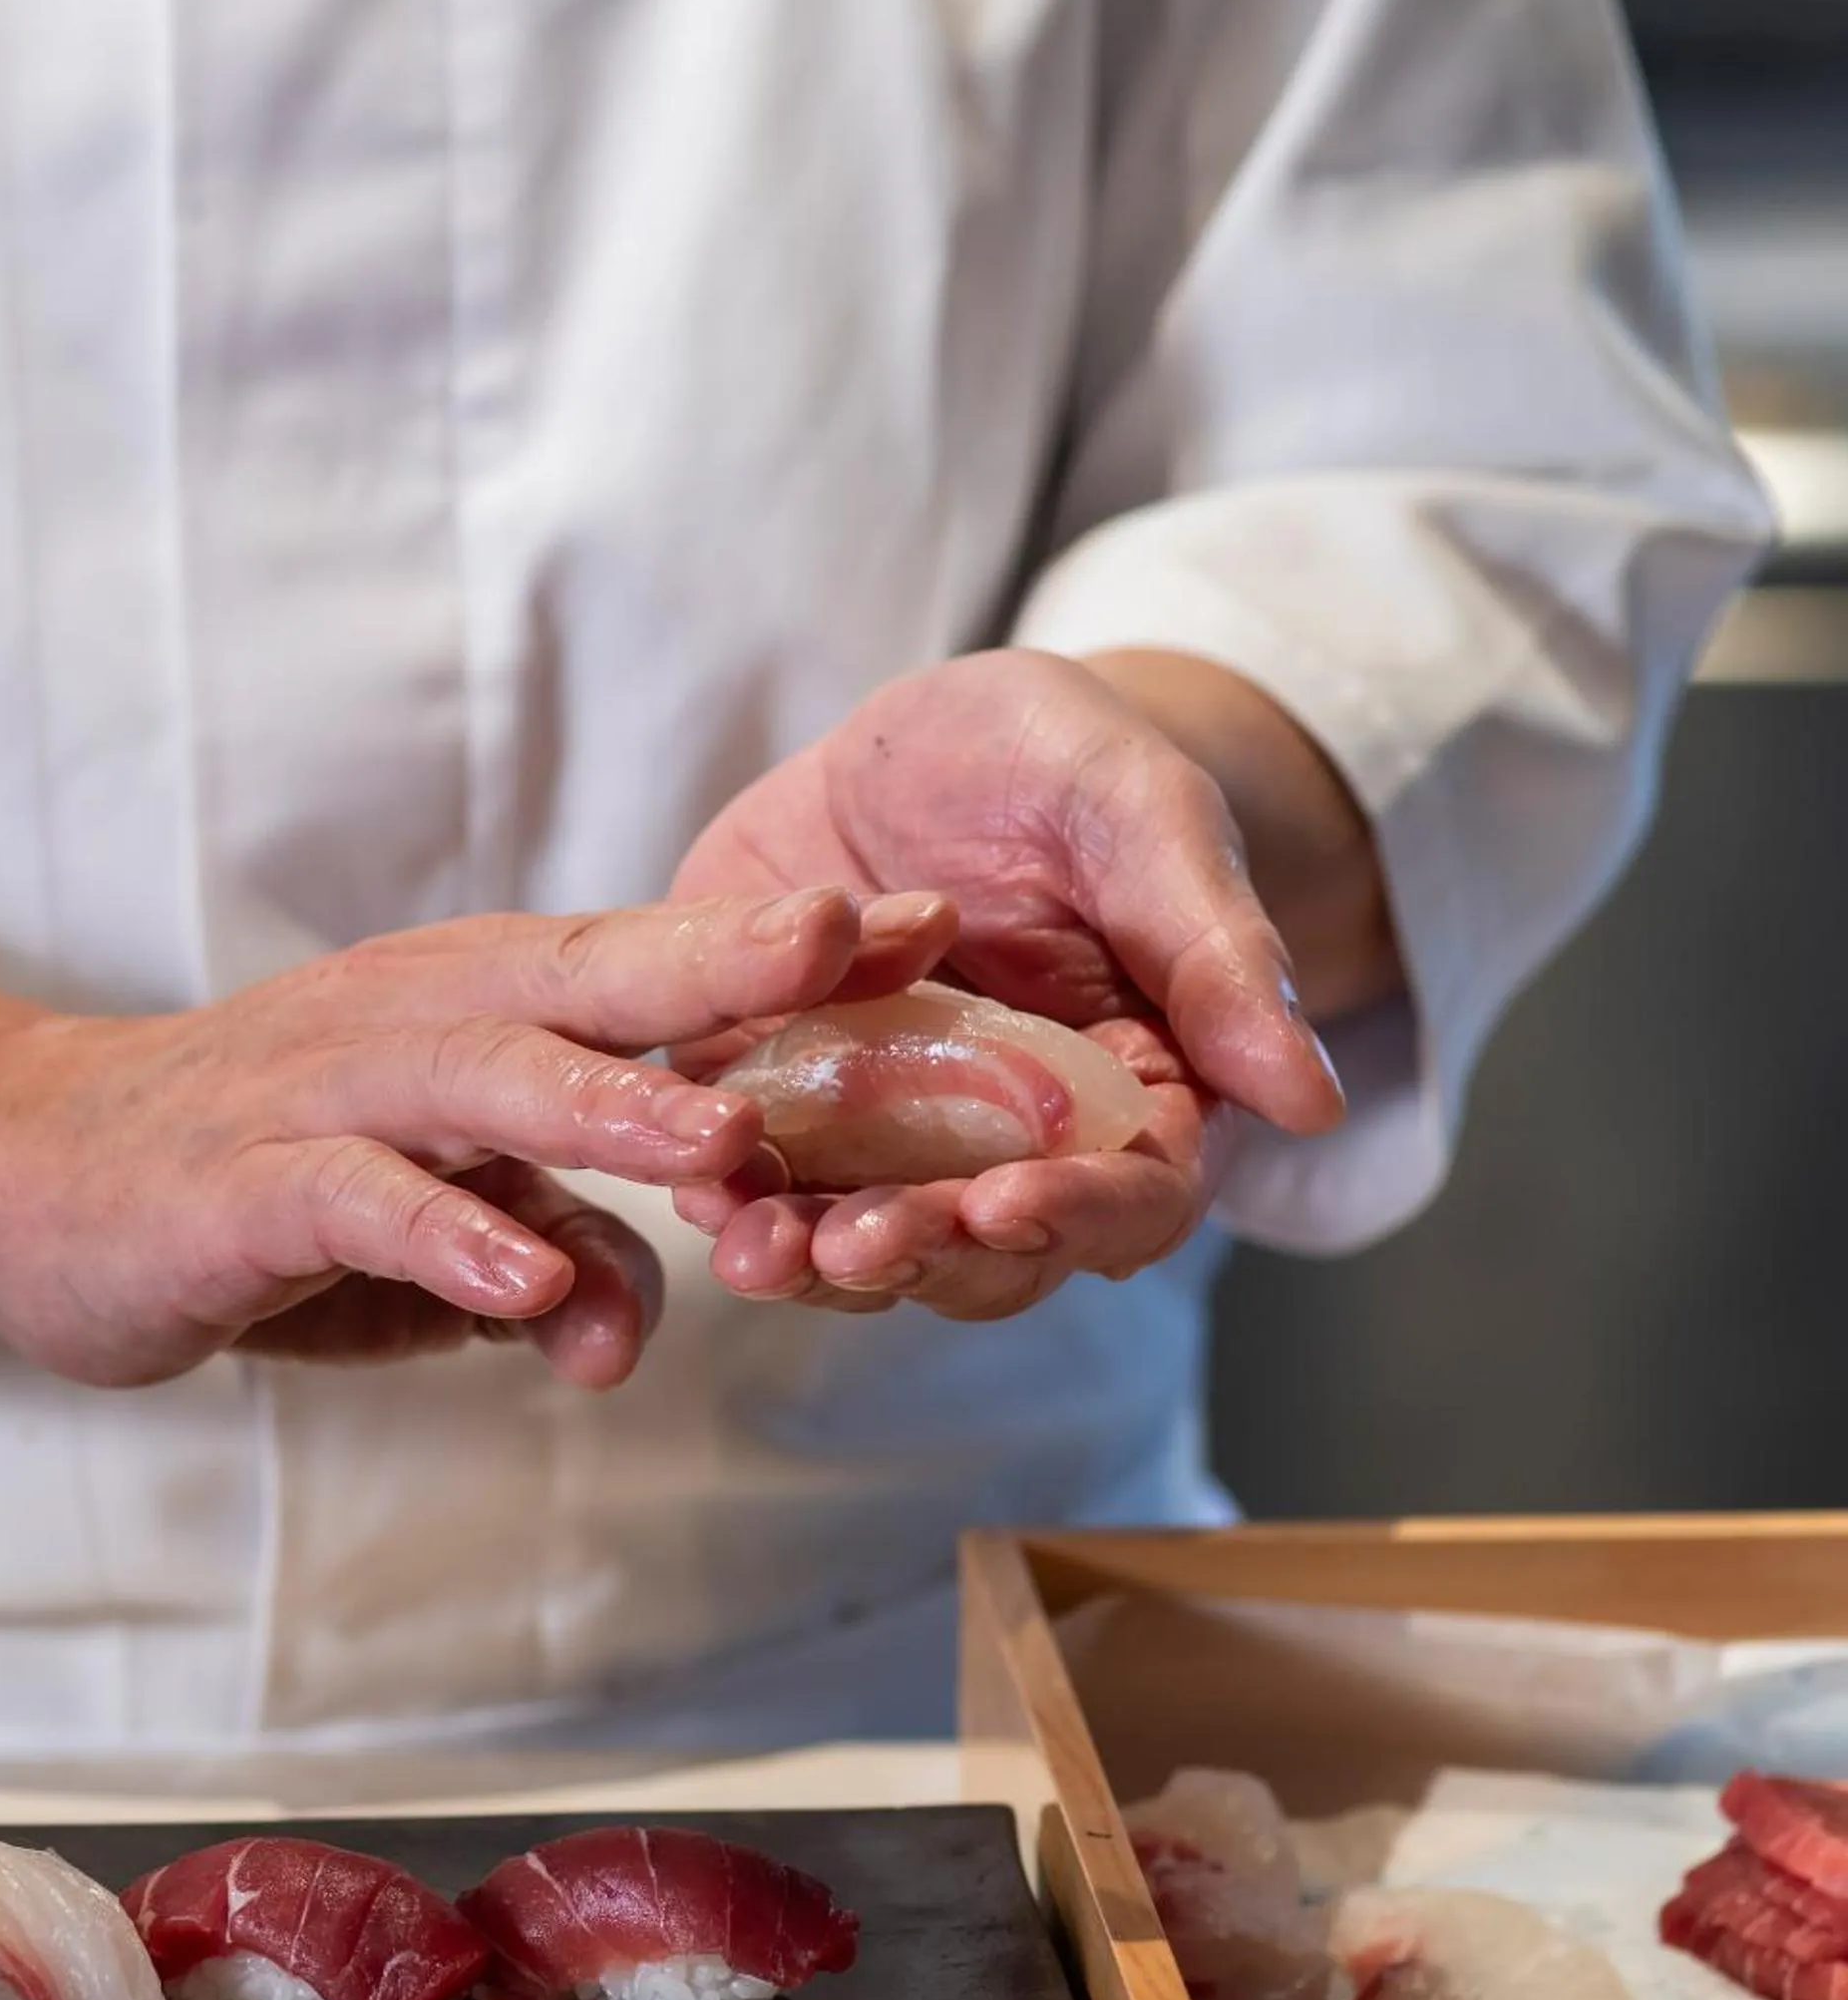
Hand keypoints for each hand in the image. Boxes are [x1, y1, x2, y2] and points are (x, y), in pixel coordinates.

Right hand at [0, 889, 954, 1384]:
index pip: (652, 971)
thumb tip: (628, 1328)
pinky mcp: (245, 1182)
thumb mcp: (434, 1232)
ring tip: (719, 1149)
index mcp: (481, 1011)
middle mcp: (418, 1021)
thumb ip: (548, 1260)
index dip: (787, 954)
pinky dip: (445, 1230)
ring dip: (607, 1109)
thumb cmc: (259, 1183)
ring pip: (486, 1078)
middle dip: (731, 966)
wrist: (33, 1169)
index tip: (932, 930)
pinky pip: (358, 1200)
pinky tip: (524, 1272)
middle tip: (867, 944)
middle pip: (592, 980)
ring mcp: (328, 1092)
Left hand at [669, 648, 1360, 1318]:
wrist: (923, 739)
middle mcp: (1006, 1145)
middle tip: (851, 1246)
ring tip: (751, 1247)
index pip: (1130, 1198)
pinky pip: (750, 1173)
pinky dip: (720, 1192)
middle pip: (982, 1249)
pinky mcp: (776, 1100)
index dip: (1077, 1215)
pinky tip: (688, 1189)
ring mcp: (885, 1136)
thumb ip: (1213, 949)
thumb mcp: (1140, 814)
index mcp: (1132, 1095)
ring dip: (808, 1260)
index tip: (1009, 1206)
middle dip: (919, 1256)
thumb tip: (1309, 1099)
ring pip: (859, 1240)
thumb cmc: (1065, 767)